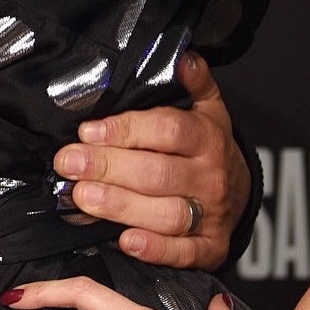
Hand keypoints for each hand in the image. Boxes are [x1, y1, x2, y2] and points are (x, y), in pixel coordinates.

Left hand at [51, 52, 244, 267]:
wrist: (241, 191)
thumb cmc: (206, 145)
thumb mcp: (207, 107)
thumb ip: (194, 81)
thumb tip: (183, 56)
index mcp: (207, 137)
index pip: (167, 130)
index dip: (126, 130)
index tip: (87, 131)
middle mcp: (211, 176)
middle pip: (158, 173)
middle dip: (108, 168)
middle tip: (68, 164)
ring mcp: (211, 214)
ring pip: (167, 214)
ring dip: (121, 207)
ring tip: (82, 198)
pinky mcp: (209, 247)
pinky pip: (183, 253)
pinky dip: (155, 249)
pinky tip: (125, 241)